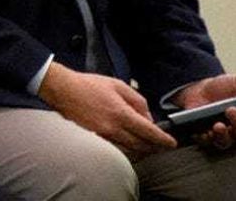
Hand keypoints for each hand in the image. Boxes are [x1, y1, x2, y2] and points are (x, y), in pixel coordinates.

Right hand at [39, 63, 176, 157]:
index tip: (171, 143)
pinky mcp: (94, 139)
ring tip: (148, 147)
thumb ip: (137, 100)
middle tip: (162, 146)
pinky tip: (129, 145)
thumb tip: (147, 116)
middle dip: (154, 147)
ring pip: (129, 150)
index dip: (163, 139)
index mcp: (121, 113)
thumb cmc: (89, 85)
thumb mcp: (118, 84)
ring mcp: (103, 135)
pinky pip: (116, 149)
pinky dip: (126, 149)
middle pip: (141, 145)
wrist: (63, 90)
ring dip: (141, 151)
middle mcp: (113, 128)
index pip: (149, 131)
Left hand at [173, 73, 235, 150]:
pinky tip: (204, 130)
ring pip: (228, 141)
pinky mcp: (207, 137)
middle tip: (231, 109)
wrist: (201, 91)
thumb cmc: (224, 89)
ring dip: (224, 134)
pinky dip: (206, 137)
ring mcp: (225, 135)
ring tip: (218, 124)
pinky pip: (207, 142)